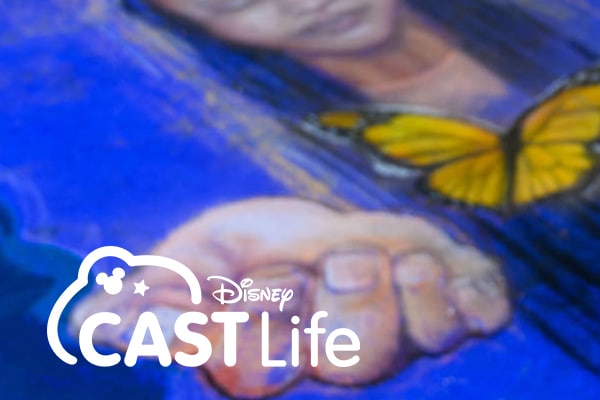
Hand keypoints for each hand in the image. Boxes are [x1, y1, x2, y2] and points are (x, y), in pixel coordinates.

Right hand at [71, 197, 509, 397]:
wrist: (303, 237)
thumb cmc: (234, 263)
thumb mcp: (187, 269)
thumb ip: (152, 302)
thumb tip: (113, 324)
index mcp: (276, 358)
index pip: (269, 366)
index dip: (271, 339)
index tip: (272, 290)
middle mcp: (347, 354)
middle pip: (362, 357)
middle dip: (356, 310)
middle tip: (342, 261)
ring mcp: (404, 326)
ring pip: (426, 334)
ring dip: (419, 297)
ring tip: (404, 261)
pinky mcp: (449, 289)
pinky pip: (481, 307)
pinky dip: (478, 294)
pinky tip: (459, 273)